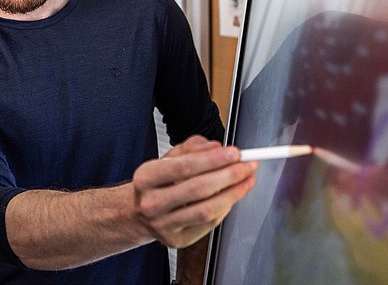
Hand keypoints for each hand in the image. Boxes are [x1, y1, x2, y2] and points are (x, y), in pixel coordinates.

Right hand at [132, 135, 257, 247]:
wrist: (139, 213)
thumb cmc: (158, 182)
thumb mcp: (169, 157)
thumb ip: (193, 148)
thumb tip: (216, 147)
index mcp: (146, 177)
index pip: (184, 167)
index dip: (213, 160)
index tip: (234, 153)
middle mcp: (151, 203)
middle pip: (198, 189)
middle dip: (229, 175)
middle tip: (247, 166)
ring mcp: (163, 225)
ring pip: (206, 211)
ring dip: (233, 194)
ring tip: (247, 180)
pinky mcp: (176, 240)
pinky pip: (208, 224)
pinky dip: (224, 208)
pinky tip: (232, 196)